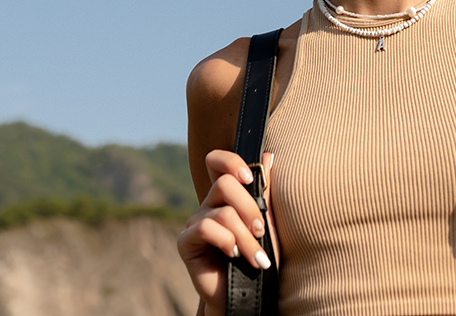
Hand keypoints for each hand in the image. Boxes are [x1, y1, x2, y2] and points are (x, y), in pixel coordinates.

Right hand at [176, 150, 273, 315]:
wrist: (249, 298)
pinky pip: (206, 228)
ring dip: (246, 237)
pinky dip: (227, 241)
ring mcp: (195, 223)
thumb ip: (265, 191)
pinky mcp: (186, 243)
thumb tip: (269, 156)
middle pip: (224, 184)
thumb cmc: (259, 259)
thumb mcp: (268, 223)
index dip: (230, 161)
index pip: (217, 162)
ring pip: (223, 212)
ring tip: (257, 257)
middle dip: (250, 208)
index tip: (249, 178)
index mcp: (226, 197)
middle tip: (261, 231)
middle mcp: (208, 205)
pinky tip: (234, 256)